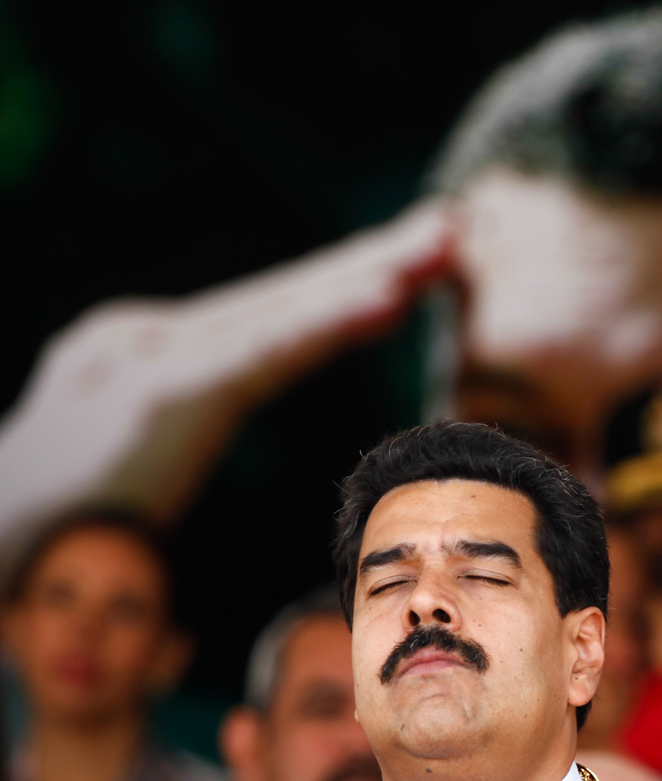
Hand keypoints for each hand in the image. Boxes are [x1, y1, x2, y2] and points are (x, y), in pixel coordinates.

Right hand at [0, 199, 455, 533]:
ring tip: (439, 248)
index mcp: (150, 356)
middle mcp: (154, 339)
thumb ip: (172, 429)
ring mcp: (158, 358)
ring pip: (285, 313)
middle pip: (284, 298)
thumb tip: (197, 422)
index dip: (338, 292)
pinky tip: (387, 299)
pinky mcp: (169, 393)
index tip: (407, 273)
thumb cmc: (59, 518)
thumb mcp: (125, 462)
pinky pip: (268, 355)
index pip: (265, 318)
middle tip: (450, 229)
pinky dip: (330, 325)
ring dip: (368, 277)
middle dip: (371, 262)